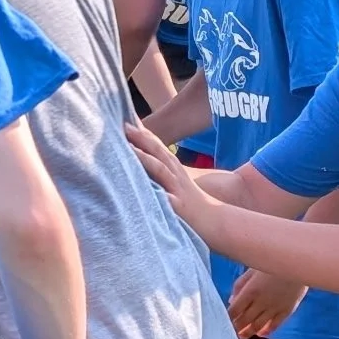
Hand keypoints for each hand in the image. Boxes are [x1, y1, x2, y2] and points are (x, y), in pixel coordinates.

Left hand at [124, 123, 226, 245]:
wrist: (215, 219)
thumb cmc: (192, 203)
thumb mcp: (176, 183)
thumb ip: (161, 172)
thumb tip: (143, 164)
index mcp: (173, 168)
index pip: (156, 145)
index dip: (142, 132)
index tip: (125, 118)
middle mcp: (175, 174)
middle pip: (158, 151)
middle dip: (141, 137)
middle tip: (123, 124)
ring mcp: (177, 188)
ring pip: (160, 169)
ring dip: (145, 157)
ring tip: (129, 147)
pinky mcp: (179, 205)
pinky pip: (166, 197)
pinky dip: (156, 189)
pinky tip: (144, 185)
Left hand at [228, 266, 306, 338]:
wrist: (299, 262)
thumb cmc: (272, 261)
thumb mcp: (251, 269)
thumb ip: (240, 285)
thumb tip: (231, 301)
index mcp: (250, 291)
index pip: (234, 310)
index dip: (228, 317)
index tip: (224, 320)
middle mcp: (261, 302)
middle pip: (245, 319)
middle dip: (236, 327)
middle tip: (231, 331)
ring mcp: (274, 308)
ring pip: (258, 325)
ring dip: (249, 332)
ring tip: (243, 336)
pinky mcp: (287, 310)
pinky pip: (275, 324)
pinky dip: (267, 331)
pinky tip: (261, 334)